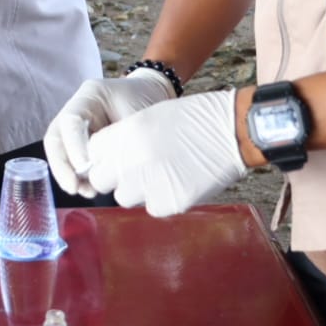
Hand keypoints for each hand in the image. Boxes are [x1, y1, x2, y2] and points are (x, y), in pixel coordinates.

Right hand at [43, 68, 177, 197]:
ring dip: (69, 175)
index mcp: (90, 96)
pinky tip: (91, 190)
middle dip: (62, 166)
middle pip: (56, 139)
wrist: (156, 97)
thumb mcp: (139, 114)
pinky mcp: (83, 144)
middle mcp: (77, 111)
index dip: (73, 146)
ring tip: (87, 192)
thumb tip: (109, 167)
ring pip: (60, 153)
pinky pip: (73, 162)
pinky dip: (79, 178)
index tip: (84, 168)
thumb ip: (123, 137)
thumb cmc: (149, 101)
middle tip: (74, 187)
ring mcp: (77, 128)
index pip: (70, 121)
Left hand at [87, 90, 247, 216]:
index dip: (101, 157)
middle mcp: (133, 159)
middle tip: (133, 169)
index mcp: (126, 133)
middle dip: (113, 176)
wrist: (233, 131)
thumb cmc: (194, 119)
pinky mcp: (170, 203)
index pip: (91, 153)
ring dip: (136, 189)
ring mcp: (151, 184)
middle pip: (100, 180)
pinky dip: (161, 199)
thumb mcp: (149, 117)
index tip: (111, 157)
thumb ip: (122, 138)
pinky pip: (151, 207)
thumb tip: (104, 160)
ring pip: (124, 197)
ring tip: (160, 174)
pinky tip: (177, 183)